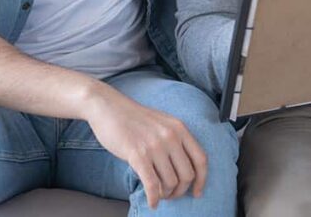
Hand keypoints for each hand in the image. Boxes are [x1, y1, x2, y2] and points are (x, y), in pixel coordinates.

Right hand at [85, 87, 206, 208]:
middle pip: (187, 175)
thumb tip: (184, 169)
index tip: (196, 192)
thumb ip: (175, 140)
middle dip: (180, 190)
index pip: (200, 159)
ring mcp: (155, 146)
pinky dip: (153, 198)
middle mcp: (171, 136)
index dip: (201, 180)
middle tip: (171, 194)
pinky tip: (152, 203)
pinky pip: (152, 184)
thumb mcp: (162, 123)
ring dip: (165, 194)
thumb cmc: (134, 118)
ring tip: (159, 194)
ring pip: (170, 182)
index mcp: (179, 128)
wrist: (108, 107)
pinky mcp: (138, 154)